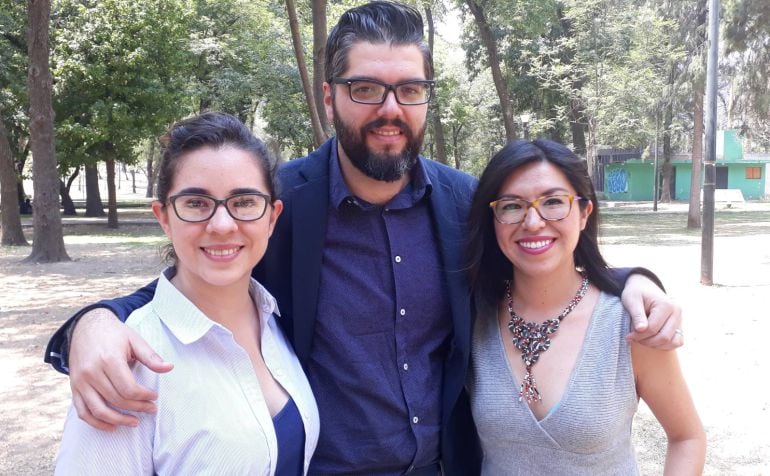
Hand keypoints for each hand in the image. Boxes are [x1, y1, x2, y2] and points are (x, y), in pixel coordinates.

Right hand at [69, 308, 173, 430]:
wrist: (86, 326)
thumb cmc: (113, 333)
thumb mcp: (134, 340)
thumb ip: (151, 356)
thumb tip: (169, 368)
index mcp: (109, 360)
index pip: (128, 388)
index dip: (144, 397)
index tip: (154, 397)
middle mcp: (92, 372)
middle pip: (116, 400)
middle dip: (137, 408)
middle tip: (151, 409)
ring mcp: (80, 381)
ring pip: (98, 410)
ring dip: (118, 420)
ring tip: (134, 422)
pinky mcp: (74, 387)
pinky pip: (83, 411)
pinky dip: (96, 423)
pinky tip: (111, 426)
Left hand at [621, 274, 682, 349]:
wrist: (644, 287)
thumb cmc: (636, 293)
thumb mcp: (632, 300)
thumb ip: (637, 314)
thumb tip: (641, 330)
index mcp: (666, 305)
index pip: (652, 328)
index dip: (638, 335)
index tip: (627, 336)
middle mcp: (677, 312)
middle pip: (664, 337)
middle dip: (646, 341)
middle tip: (633, 338)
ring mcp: (680, 319)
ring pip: (672, 342)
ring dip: (655, 344)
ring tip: (641, 339)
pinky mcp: (679, 326)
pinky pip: (677, 342)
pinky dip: (665, 345)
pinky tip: (651, 340)